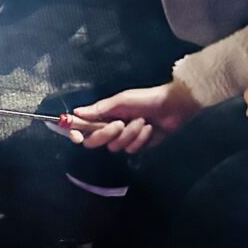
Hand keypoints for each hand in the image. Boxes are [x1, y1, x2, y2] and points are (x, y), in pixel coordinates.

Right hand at [63, 80, 200, 152]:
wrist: (173, 106)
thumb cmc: (146, 99)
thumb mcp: (121, 101)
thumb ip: (98, 109)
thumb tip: (76, 112)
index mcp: (102, 115)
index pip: (82, 127)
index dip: (75, 132)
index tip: (77, 136)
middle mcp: (109, 127)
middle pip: (94, 141)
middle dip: (107, 134)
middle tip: (120, 123)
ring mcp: (123, 137)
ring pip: (115, 146)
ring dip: (130, 134)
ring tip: (142, 121)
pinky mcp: (137, 145)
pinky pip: (132, 149)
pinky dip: (142, 138)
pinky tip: (150, 128)